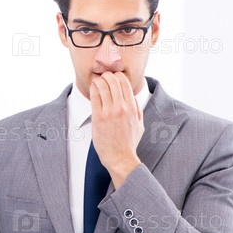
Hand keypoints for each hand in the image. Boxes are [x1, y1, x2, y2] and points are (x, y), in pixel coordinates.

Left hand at [89, 71, 143, 188]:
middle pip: (113, 81)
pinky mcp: (98, 118)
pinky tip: (93, 87)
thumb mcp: (140, 124)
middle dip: (108, 75)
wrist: (120, 157)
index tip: (114, 76)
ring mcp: (109, 112)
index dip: (118, 76)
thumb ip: (137, 109)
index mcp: (132, 108)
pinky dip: (94, 89)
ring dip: (99, 80)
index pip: (125, 83)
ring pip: (103, 87)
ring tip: (97, 80)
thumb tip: (131, 97)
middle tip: (104, 75)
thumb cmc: (129, 142)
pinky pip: (95, 97)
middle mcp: (121, 108)